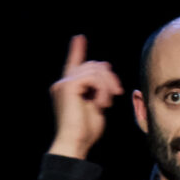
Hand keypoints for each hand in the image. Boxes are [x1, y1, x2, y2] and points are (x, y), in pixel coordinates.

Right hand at [49, 35, 122, 158]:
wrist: (75, 142)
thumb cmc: (86, 131)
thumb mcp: (97, 104)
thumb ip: (99, 86)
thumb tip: (104, 65)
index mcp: (68, 88)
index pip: (73, 64)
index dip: (76, 50)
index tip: (79, 38)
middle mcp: (62, 83)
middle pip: (93, 65)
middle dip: (109, 76)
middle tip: (116, 92)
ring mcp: (63, 83)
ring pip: (95, 69)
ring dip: (107, 85)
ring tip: (106, 103)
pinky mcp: (68, 86)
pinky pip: (93, 77)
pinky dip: (102, 90)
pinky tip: (101, 104)